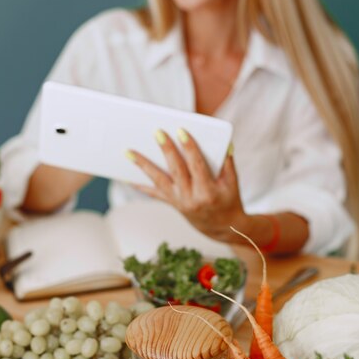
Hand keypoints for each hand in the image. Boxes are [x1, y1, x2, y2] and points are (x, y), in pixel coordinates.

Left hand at [126, 128, 248, 241]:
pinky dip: (140, 185)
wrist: (223, 227)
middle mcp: (191, 198)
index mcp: (208, 191)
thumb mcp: (233, 182)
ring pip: (159, 181)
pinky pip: (154, 193)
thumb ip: (227, 161)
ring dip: (143, 166)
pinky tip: (126, 176)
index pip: (197, 165)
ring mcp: (179, 202)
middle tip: (157, 132)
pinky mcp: (173, 204)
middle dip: (166, 150)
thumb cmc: (230, 200)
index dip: (189, 148)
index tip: (181, 131)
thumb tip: (223, 141)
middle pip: (176, 170)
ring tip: (128, 152)